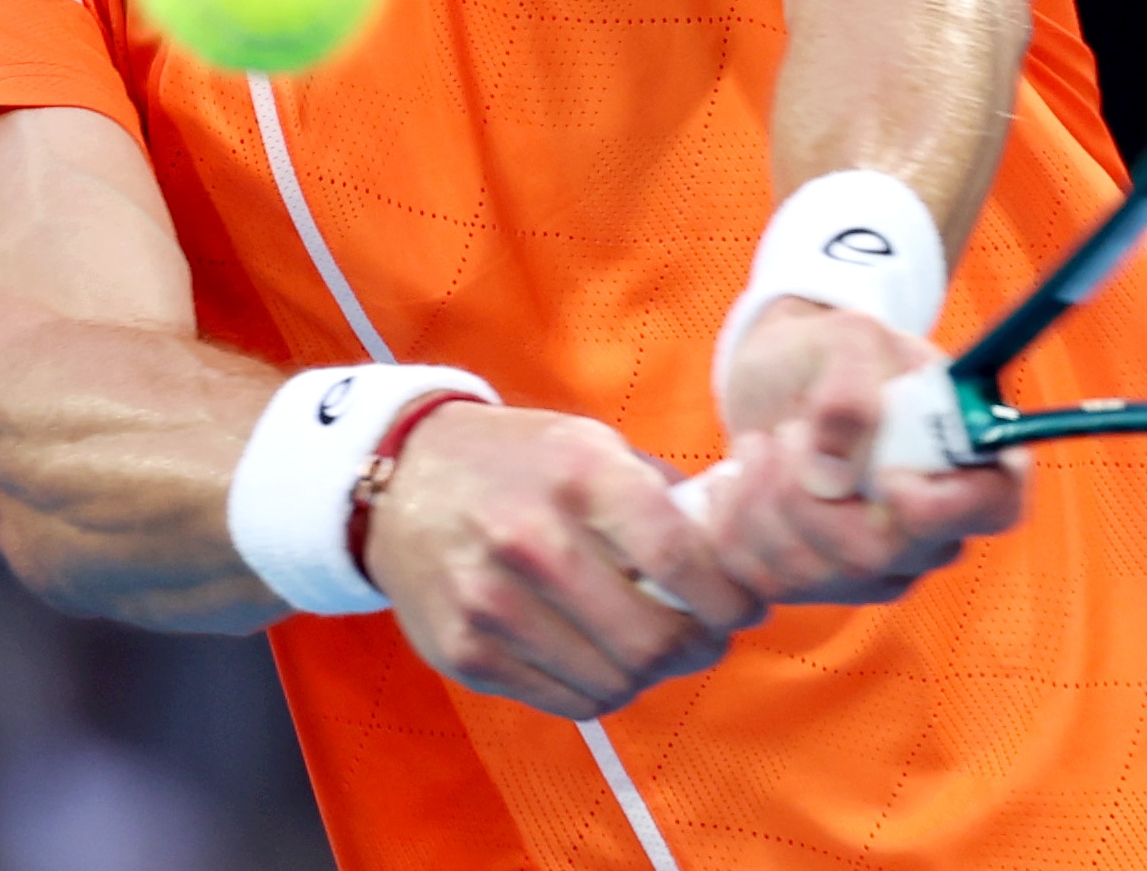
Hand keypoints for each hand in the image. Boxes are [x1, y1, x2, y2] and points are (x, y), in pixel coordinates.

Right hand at [363, 402, 764, 718]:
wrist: (400, 480)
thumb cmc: (519, 463)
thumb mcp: (591, 445)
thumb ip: (662, 498)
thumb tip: (738, 553)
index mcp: (576, 474)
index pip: (678, 559)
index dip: (728, 598)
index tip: (746, 607)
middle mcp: (531, 540)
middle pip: (652, 638)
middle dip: (700, 647)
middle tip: (708, 636)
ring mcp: (492, 604)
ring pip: (616, 681)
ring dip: (652, 673)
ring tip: (655, 645)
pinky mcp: (467, 653)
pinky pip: (568, 702)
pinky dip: (603, 689)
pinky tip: (603, 657)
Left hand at [703, 297, 1026, 604]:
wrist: (780, 379)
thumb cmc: (829, 354)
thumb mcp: (846, 337)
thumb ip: (850, 388)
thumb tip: (829, 475)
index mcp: (965, 459)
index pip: (994, 507)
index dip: (943, 507)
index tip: (887, 477)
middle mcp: (931, 529)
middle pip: (880, 556)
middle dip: (809, 496)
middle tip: (786, 433)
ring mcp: (875, 568)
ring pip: (812, 574)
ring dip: (761, 502)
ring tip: (759, 445)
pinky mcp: (815, 584)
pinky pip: (764, 585)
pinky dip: (730, 530)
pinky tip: (737, 483)